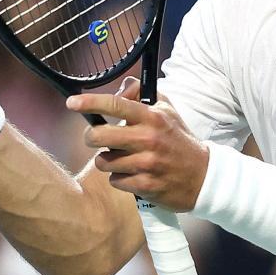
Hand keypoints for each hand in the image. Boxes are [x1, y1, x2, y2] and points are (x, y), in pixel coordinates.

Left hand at [69, 77, 209, 211]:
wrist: (203, 176)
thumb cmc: (179, 140)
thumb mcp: (167, 110)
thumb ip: (142, 95)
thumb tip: (120, 89)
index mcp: (152, 118)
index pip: (116, 105)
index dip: (90, 103)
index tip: (71, 103)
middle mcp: (148, 139)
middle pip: (99, 136)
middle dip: (91, 137)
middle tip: (96, 137)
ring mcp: (146, 164)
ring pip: (104, 161)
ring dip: (108, 160)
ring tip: (123, 158)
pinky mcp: (145, 186)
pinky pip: (115, 180)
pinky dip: (120, 178)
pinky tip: (133, 174)